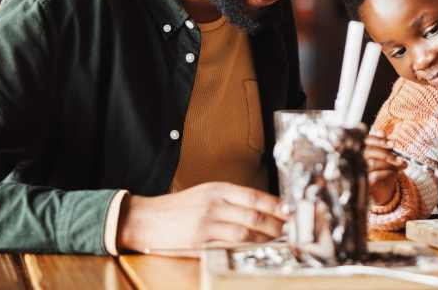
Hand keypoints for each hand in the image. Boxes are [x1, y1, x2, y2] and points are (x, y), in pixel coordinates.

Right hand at [117, 182, 286, 251]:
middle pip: (255, 214)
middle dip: (277, 224)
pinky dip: (247, 247)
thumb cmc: (177, 208)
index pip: (255, 196)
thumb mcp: (205, 194)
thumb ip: (230, 199)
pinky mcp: (199, 241)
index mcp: (218, 189)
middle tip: (292, 230)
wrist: (145, 219)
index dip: (277, 205)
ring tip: (279, 241)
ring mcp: (207, 223)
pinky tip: (257, 249)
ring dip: (266, 238)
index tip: (292, 212)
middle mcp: (215, 203)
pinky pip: (229, 245)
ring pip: (246, 231)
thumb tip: (261, 208)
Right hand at [364, 131, 405, 205]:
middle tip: (401, 157)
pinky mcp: (363, 183)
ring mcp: (357, 171)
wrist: (382, 189)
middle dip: (387, 153)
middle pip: (369, 152)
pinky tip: (395, 173)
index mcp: (360, 148)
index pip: (366, 140)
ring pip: (373, 163)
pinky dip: (387, 173)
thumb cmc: (383, 168)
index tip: (392, 143)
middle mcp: (355, 159)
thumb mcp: (385, 155)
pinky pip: (375, 175)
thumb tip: (382, 133)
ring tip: (401, 165)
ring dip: (390, 163)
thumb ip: (383, 143)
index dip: (379, 140)